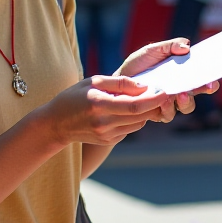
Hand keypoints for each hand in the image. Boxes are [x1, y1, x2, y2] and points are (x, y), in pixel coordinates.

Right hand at [38, 74, 175, 146]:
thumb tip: (144, 86)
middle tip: (164, 93)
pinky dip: (136, 119)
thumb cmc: (74, 97)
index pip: (135, 105)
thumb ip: (119, 83)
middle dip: (156, 105)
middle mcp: (104, 123)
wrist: (56, 124)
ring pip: (138, 123)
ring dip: (147, 112)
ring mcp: (106, 135)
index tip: (166, 90)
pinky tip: (131, 109)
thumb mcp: (93, 81)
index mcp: (99, 104)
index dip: (154, 99)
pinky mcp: (108, 141)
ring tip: (148, 99)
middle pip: (140, 116)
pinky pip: (130, 129)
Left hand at [118, 37, 219, 115]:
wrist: (118, 82)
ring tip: (179, 94)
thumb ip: (169, 46)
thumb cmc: (137, 65)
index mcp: (182, 74)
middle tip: (204, 86)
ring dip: (186, 101)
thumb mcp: (152, 50)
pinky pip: (168, 115)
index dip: (211, 79)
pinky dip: (168, 108)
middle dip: (203, 90)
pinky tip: (162, 101)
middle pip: (198, 93)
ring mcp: (170, 103)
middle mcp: (179, 90)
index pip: (201, 77)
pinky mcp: (158, 113)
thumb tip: (186, 46)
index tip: (214, 78)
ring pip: (186, 107)